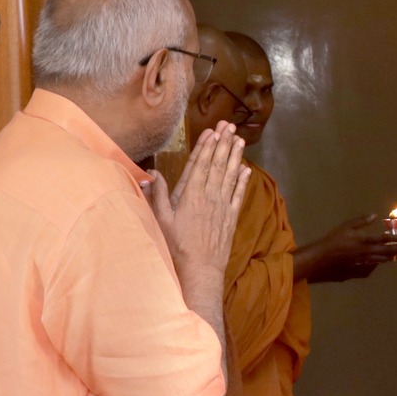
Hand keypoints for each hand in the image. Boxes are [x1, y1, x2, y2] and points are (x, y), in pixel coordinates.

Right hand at [152, 122, 249, 292]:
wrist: (200, 270)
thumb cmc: (177, 246)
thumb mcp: (161, 220)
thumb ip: (157, 195)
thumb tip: (151, 173)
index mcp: (191, 195)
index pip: (201, 164)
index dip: (207, 146)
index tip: (213, 131)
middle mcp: (209, 197)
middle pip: (218, 165)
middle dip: (224, 143)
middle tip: (229, 125)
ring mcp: (222, 207)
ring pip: (230, 176)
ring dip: (235, 156)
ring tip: (239, 139)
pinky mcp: (230, 218)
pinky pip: (238, 195)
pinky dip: (242, 181)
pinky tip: (246, 169)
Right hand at [293, 213, 396, 282]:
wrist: (323, 258)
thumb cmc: (333, 239)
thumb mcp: (346, 226)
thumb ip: (361, 221)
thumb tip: (374, 215)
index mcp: (364, 240)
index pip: (383, 239)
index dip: (394, 238)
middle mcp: (367, 252)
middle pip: (385, 251)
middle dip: (396, 249)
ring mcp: (363, 262)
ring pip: (380, 260)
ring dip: (389, 256)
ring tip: (395, 254)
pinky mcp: (358, 270)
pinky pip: (371, 267)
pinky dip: (378, 263)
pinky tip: (379, 262)